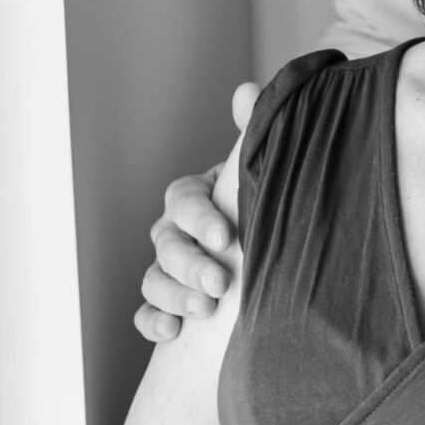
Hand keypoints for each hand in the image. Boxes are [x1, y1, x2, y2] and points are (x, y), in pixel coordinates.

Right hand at [134, 82, 259, 341]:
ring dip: (173, 296)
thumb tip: (246, 90)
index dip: (200, 219)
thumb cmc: (266, 201)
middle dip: (189, 265)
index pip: (185, 201)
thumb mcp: (263, 168)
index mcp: (195, 196)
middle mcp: (175, 230)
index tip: (226, 237)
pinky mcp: (170, 303)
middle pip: (166, 245)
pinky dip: (154, 322)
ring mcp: (169, 268)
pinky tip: (172, 333)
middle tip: (219, 286)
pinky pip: (148, 313)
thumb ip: (253, 132)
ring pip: (153, 280)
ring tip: (203, 312)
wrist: (277, 243)